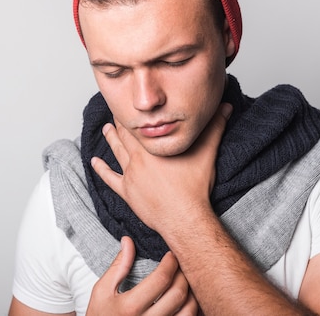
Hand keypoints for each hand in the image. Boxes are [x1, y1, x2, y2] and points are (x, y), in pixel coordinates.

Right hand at [86, 236, 198, 315]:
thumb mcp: (102, 291)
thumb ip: (118, 266)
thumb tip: (128, 241)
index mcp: (130, 307)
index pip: (161, 279)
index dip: (170, 262)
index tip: (171, 254)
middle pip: (178, 294)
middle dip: (183, 275)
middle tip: (181, 265)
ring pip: (188, 311)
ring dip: (191, 293)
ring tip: (185, 282)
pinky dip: (190, 309)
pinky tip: (185, 300)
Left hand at [91, 103, 231, 234]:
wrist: (184, 217)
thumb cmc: (194, 187)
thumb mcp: (207, 152)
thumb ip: (215, 127)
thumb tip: (225, 107)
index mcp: (154, 146)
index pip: (139, 124)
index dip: (133, 113)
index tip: (127, 102)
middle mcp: (139, 158)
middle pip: (125, 135)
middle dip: (119, 122)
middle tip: (115, 111)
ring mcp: (131, 175)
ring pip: (116, 152)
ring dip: (110, 139)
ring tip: (106, 128)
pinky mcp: (127, 192)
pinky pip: (110, 178)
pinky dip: (101, 169)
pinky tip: (94, 162)